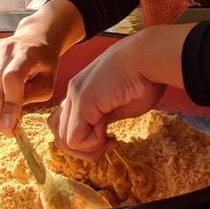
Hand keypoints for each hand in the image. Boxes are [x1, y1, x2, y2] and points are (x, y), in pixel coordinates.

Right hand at [0, 0, 84, 133]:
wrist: (35, 40)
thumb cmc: (43, 67)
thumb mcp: (46, 86)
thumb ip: (27, 100)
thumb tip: (7, 118)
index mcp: (27, 54)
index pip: (12, 80)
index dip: (9, 105)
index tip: (9, 128)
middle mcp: (6, 48)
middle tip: (6, 130)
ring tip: (4, 110)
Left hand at [48, 24, 192, 160]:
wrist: (148, 58)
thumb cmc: (142, 79)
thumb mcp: (119, 106)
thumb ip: (103, 118)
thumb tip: (98, 135)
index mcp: (81, 92)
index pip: (64, 126)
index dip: (85, 141)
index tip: (109, 138)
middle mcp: (73, 93)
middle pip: (60, 136)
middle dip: (85, 150)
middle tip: (108, 142)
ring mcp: (75, 96)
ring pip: (64, 141)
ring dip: (89, 148)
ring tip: (109, 138)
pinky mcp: (82, 101)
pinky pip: (75, 138)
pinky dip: (93, 143)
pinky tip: (109, 132)